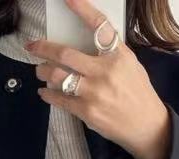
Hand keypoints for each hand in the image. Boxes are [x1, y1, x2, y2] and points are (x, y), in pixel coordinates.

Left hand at [25, 0, 171, 158]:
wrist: (146, 126)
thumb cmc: (138, 93)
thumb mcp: (130, 65)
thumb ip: (109, 53)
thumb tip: (85, 44)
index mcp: (118, 55)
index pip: (99, 26)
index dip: (82, 9)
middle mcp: (104, 71)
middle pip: (65, 54)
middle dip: (43, 48)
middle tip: (32, 46)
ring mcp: (94, 92)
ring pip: (57, 76)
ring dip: (42, 71)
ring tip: (39, 70)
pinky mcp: (86, 111)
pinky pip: (59, 99)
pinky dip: (48, 94)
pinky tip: (44, 91)